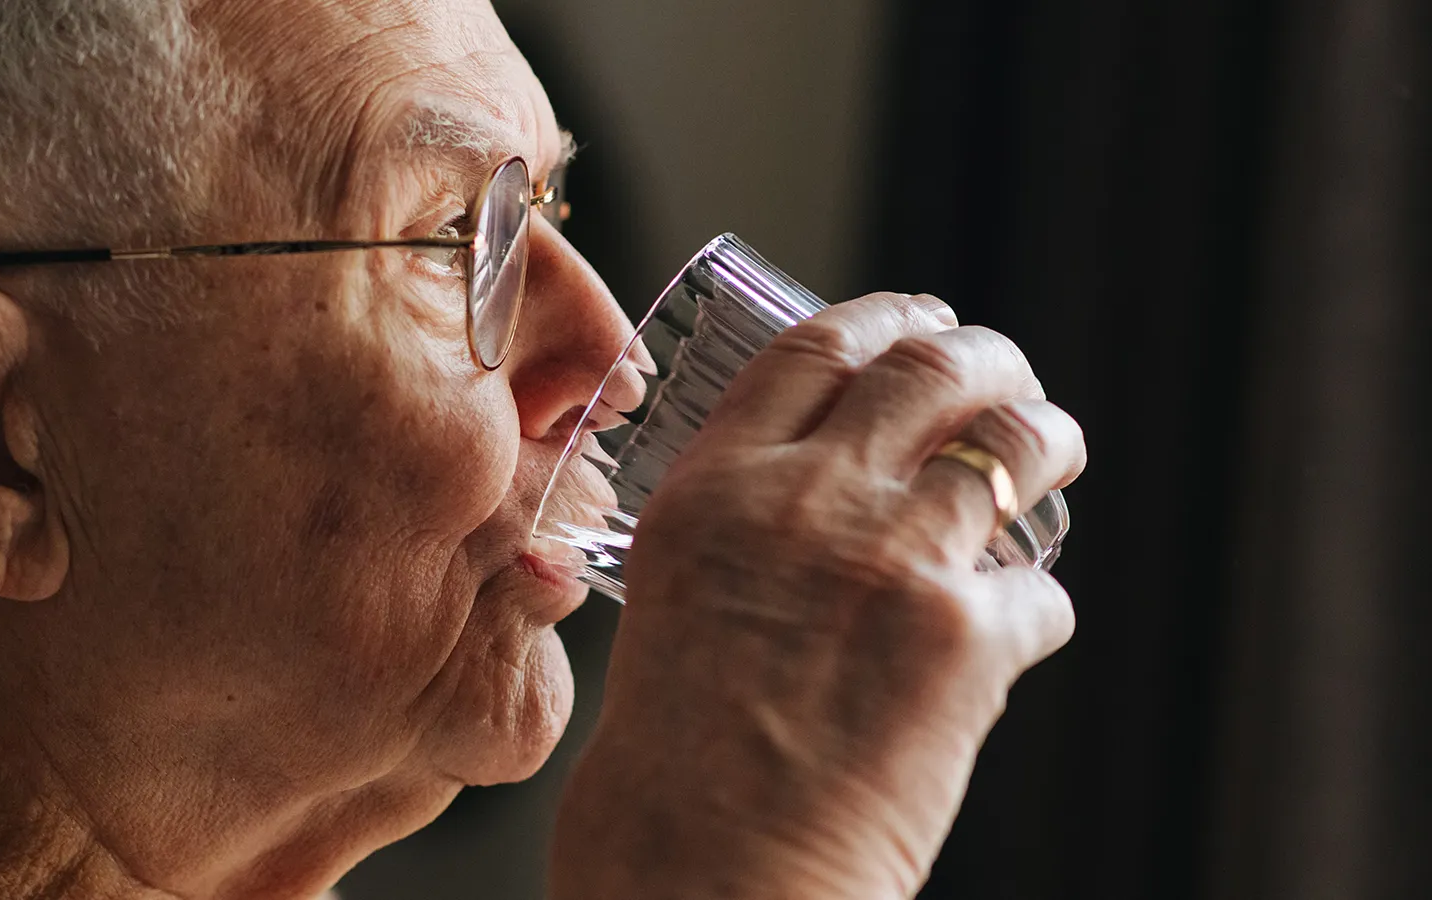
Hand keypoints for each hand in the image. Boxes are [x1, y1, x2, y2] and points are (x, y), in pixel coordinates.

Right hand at [551, 293, 1085, 899]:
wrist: (707, 878)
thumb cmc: (675, 769)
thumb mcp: (680, 605)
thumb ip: (747, 536)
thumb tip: (837, 500)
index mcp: (713, 492)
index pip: (813, 351)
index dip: (884, 317)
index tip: (922, 315)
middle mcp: (803, 501)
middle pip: (927, 369)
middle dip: (987, 354)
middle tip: (1007, 373)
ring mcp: (891, 560)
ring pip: (1013, 443)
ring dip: (1048, 437)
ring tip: (1056, 445)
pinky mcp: (966, 642)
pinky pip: (1038, 596)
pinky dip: (1036, 608)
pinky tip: (1018, 634)